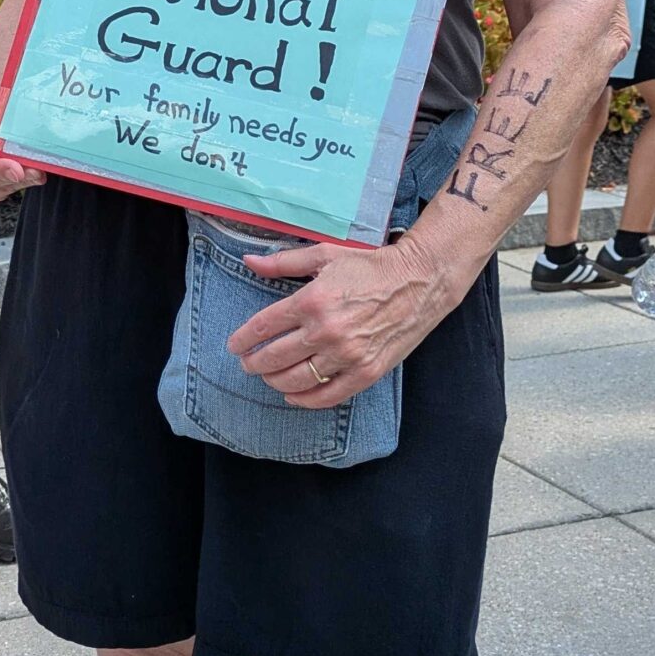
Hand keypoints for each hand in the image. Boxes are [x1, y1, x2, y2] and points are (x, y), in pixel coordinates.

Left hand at [228, 236, 454, 409]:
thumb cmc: (370, 265)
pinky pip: (327, 396)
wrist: (419, 280)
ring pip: (296, 380)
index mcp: (312, 300)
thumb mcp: (324, 255)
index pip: (264, 326)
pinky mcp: (366, 372)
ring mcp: (347, 355)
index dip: (244, 338)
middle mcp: (326, 331)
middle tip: (247, 364)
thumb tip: (248, 260)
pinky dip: (305, 400)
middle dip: (254, 363)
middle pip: (275, 357)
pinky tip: (293, 396)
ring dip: (275, 382)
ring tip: (268, 377)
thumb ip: (283, 261)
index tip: (234, 345)